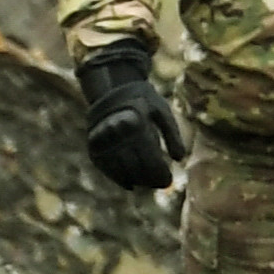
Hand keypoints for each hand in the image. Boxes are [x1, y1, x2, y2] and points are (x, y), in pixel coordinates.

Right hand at [74, 43, 178, 193]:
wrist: (112, 89)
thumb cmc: (143, 100)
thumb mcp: (162, 111)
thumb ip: (172, 134)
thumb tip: (180, 159)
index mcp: (136, 124)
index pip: (149, 159)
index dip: (160, 174)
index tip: (168, 181)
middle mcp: (116, 134)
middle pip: (135, 167)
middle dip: (150, 180)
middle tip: (162, 184)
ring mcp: (103, 141)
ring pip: (120, 170)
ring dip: (136, 180)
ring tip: (148, 183)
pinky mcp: (93, 146)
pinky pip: (106, 168)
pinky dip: (118, 178)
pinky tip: (131, 184)